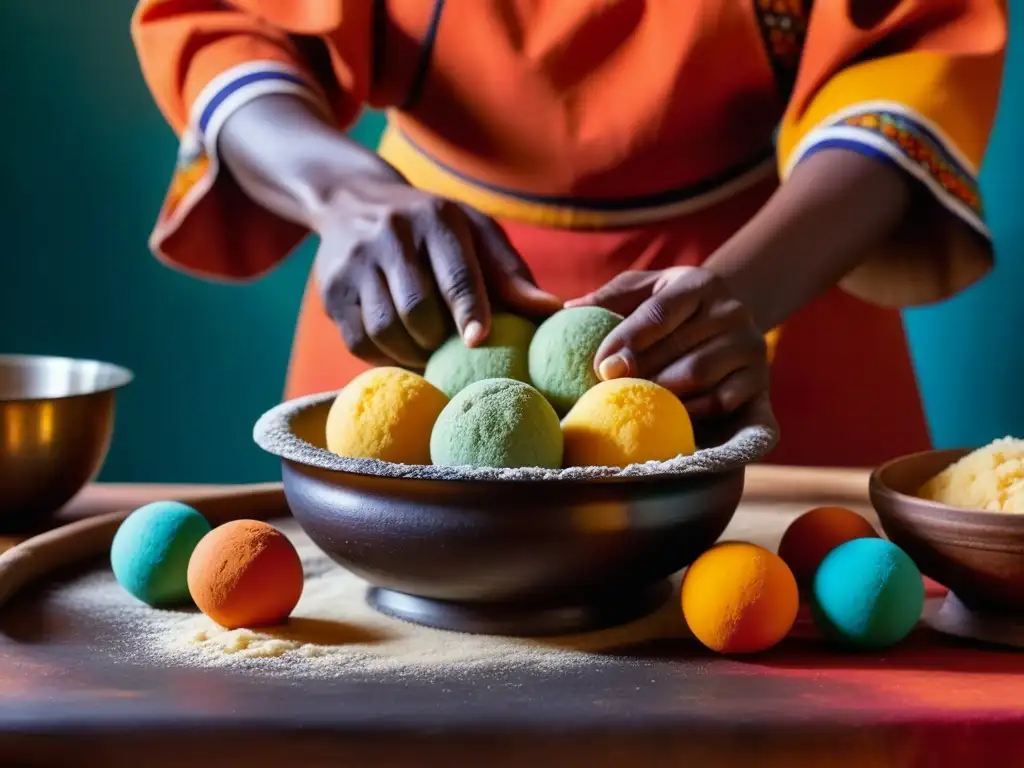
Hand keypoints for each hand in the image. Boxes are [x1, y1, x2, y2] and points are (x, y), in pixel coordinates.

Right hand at [312, 172, 560, 367]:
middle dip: (440, 340)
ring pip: (384, 329)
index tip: (479, 340)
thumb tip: (552, 311)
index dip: (469, 309)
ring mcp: (354, 263)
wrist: (352, 201)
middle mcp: (390, 235)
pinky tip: (402, 351)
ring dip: (412, 354)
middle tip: (456, 353)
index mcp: (436, 219)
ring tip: (430, 354)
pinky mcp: (331, 290)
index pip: (454, 271)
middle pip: (417, 308)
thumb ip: (511, 274)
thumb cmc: (434, 228)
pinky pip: (358, 341)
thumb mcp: (475, 234)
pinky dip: (385, 356)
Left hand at [568, 267, 768, 418]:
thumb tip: (568, 311)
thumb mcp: (643, 290)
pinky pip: (720, 401)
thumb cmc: (670, 306)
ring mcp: (750, 344)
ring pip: (697, 376)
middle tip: (608, 391)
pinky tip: (666, 413)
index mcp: (699, 283)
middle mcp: (732, 310)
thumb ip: (609, 297)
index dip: (627, 340)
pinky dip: (690, 410)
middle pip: (677, 349)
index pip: (658, 313)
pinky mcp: (759, 378)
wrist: (726, 322)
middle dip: (639, 373)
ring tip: (633, 402)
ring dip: (660, 393)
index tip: (600, 366)